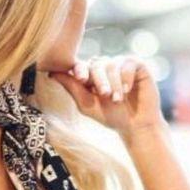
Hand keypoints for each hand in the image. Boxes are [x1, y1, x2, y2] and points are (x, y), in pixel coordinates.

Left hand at [48, 55, 163, 134]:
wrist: (136, 125)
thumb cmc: (111, 116)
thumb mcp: (87, 104)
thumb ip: (72, 88)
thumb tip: (52, 73)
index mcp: (91, 74)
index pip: (81, 66)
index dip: (80, 70)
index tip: (82, 79)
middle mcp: (105, 66)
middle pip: (96, 64)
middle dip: (99, 79)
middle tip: (105, 95)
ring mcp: (121, 64)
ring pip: (112, 64)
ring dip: (114, 83)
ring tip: (117, 99)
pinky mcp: (137, 65)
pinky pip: (127, 63)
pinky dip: (126, 78)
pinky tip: (128, 90)